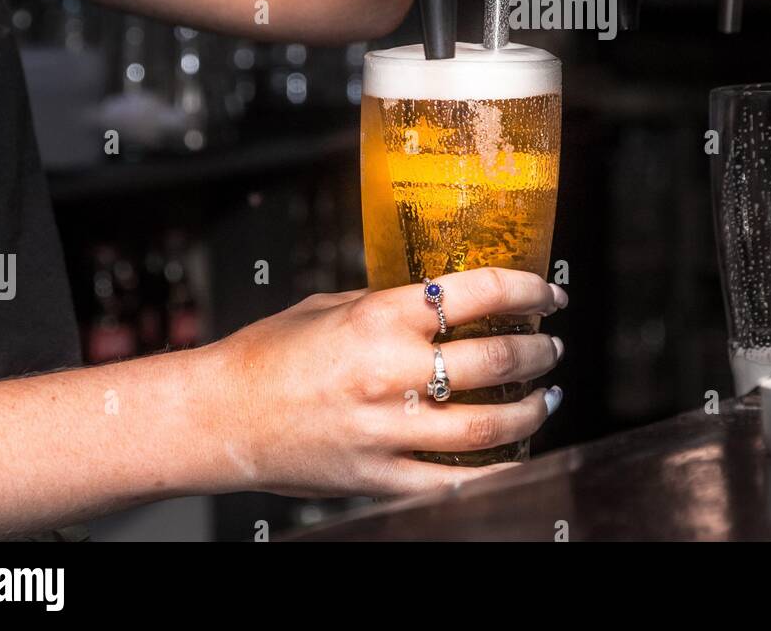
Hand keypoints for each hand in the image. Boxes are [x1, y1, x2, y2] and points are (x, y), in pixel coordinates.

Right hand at [216, 268, 566, 495]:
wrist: (218, 414)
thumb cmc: (268, 354)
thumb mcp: (334, 306)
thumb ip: (392, 303)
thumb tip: (447, 300)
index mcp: (379, 316)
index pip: (478, 292)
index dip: (527, 290)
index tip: (548, 294)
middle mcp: (389, 371)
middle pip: (493, 360)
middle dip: (538, 351)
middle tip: (552, 346)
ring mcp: (386, 429)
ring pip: (486, 424)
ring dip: (530, 408)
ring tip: (548, 395)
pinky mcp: (379, 475)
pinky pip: (454, 480)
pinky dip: (497, 467)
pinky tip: (520, 451)